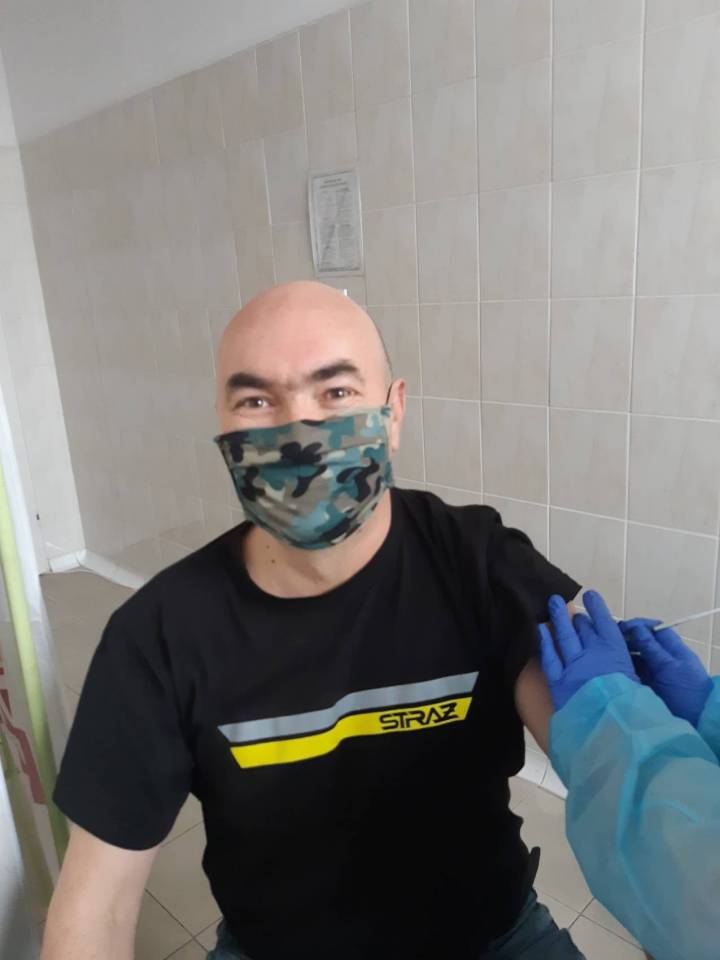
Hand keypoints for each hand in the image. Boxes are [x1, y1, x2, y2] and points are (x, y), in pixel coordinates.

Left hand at [539, 590, 638, 710]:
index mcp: (615, 650)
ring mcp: (573, 664)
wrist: (612, 726)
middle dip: (576, 618)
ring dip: (558, 619)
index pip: (604, 621)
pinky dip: (545, 642)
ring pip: (564, 636)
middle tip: (570, 609)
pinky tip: (541, 631)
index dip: (596, 606)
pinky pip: (549, 656)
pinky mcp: (558, 679)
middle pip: (582, 628)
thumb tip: (619, 665)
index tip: (590, 595)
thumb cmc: (631, 707)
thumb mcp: (636, 681)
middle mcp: (592, 651)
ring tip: (553, 604)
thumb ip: (625, 668)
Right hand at [618, 618, 712, 725]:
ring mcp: (655, 673)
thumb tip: (635, 628)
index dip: (639, 625)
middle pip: (644, 642)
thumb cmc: (687, 691)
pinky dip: (624, 669)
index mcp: (673, 650)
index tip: (622, 627)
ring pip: (636, 657)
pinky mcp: (648, 686)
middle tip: (609, 640)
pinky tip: (612, 669)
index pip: (655, 629)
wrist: (697, 721)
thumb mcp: (669, 668)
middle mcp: (663, 658)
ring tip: (607, 654)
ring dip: (624, 654)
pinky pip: (634, 673)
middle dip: (628, 639)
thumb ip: (652, 648)